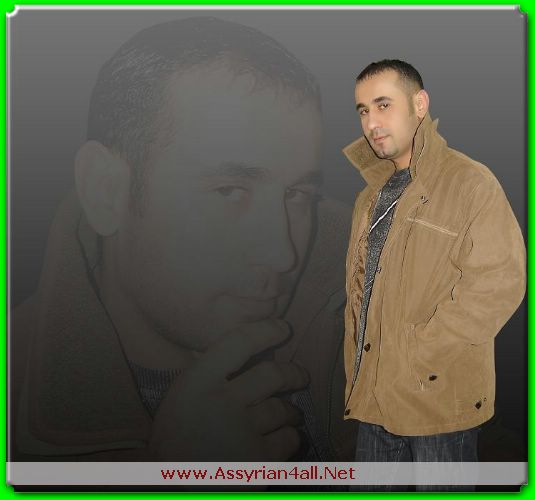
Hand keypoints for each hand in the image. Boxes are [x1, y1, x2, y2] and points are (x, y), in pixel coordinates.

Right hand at [149, 319, 308, 459]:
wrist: (172, 488)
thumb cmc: (172, 445)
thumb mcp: (181, 400)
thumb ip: (208, 377)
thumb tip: (243, 359)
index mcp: (196, 383)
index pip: (239, 342)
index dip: (266, 331)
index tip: (283, 328)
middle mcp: (222, 402)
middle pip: (272, 375)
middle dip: (293, 373)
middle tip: (300, 376)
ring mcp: (242, 432)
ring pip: (282, 409)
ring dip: (291, 411)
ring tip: (292, 415)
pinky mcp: (258, 462)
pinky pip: (288, 441)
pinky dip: (290, 438)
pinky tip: (286, 440)